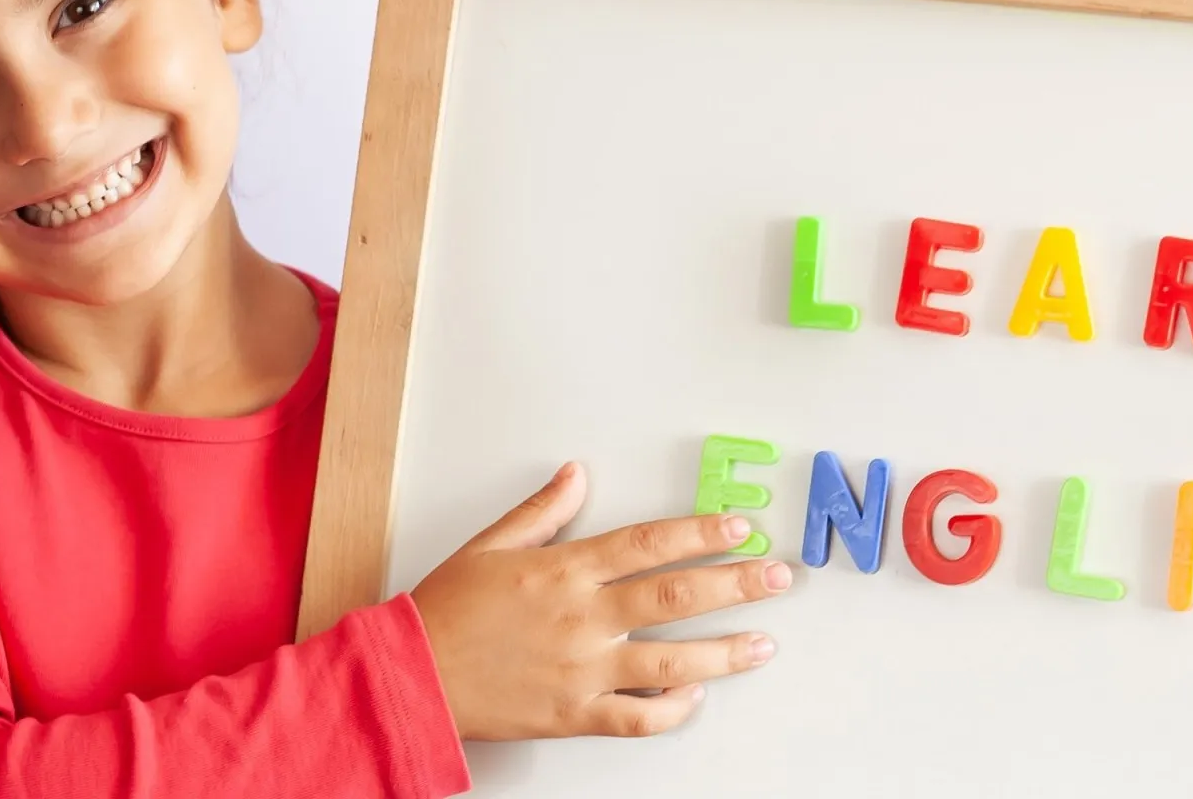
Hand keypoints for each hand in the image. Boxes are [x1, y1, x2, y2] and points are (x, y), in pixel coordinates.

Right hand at [409, 461, 790, 741]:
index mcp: (565, 569)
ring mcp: (582, 670)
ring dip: (725, 653)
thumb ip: (542, 511)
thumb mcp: (490, 545)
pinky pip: (637, 717)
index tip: (739, 529)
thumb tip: (576, 474)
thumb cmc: (447, 609)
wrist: (412, 673)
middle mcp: (582, 618)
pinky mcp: (574, 714)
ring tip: (764, 643)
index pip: (648, 543)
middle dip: (736, 586)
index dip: (700, 534)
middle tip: (780, 578)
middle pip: (676, 596)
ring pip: (671, 662)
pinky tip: (696, 699)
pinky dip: (672, 711)